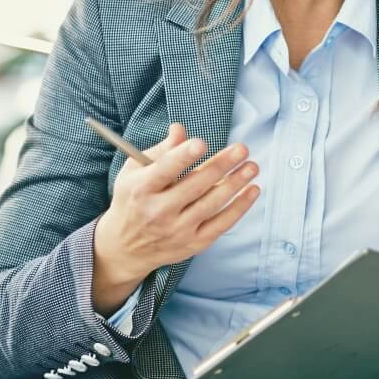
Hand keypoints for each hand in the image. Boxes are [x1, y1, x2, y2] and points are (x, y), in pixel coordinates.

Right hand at [91, 123, 259, 314]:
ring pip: (212, 204)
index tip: (201, 143)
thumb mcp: (135, 172)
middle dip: (221, 165)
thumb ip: (161, 150)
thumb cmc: (133, 200)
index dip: (183, 156)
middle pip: (195, 185)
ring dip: (236, 184)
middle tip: (242, 149)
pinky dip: (240, 207)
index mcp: (141, 189)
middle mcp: (158, 212)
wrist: (125, 248)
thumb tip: (180, 129)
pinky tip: (253, 190)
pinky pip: (221, 224)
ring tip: (252, 166)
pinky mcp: (193, 244)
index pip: (164, 170)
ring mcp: (177, 230)